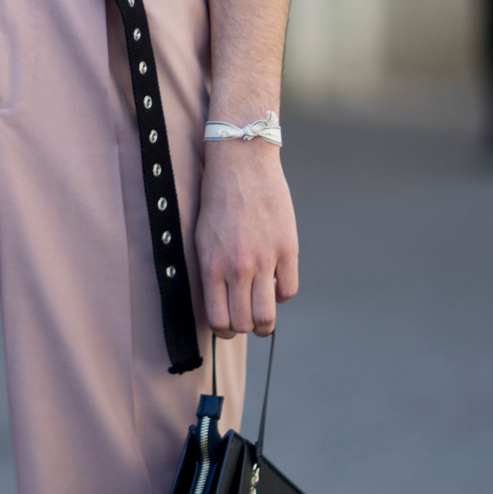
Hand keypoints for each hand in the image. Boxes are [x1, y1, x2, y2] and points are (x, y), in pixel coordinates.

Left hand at [195, 139, 298, 336]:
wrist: (241, 163)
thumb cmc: (217, 199)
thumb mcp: (203, 238)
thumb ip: (213, 271)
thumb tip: (224, 301)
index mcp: (211, 266)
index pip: (218, 320)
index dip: (224, 330)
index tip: (228, 325)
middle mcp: (237, 267)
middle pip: (243, 323)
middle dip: (244, 328)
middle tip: (247, 321)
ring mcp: (264, 259)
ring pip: (267, 315)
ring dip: (265, 322)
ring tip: (264, 315)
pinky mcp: (287, 249)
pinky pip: (289, 290)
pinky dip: (282, 295)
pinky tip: (276, 284)